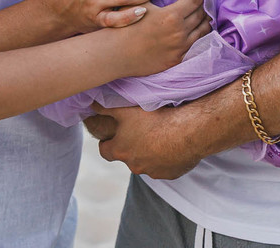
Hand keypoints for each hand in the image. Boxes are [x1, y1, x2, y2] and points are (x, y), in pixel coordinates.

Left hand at [87, 103, 203, 179]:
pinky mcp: (170, 174)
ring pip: (146, 163)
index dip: (107, 143)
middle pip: (127, 157)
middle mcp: (134, 165)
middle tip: (140, 131)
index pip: (105, 151)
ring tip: (159, 136)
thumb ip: (106, 108)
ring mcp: (153, 172)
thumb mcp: (126, 110)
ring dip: (149, 153)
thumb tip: (91, 105)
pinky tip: (172, 144)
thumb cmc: (155, 119)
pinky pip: (164, 167)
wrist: (188, 132)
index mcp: (121, 150)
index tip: (111, 136)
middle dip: (131, 147)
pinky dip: (165, 159)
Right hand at [121, 0, 209, 76]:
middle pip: (202, 15)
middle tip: (200, 2)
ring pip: (202, 31)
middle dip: (202, 7)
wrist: (116, 54)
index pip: (196, 1)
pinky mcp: (178, 59)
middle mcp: (180, 32)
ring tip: (199, 16)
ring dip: (202, 22)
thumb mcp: (136, 1)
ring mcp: (180, 48)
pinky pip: (194, 45)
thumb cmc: (125, 25)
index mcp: (172, 15)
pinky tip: (189, 32)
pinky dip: (194, 36)